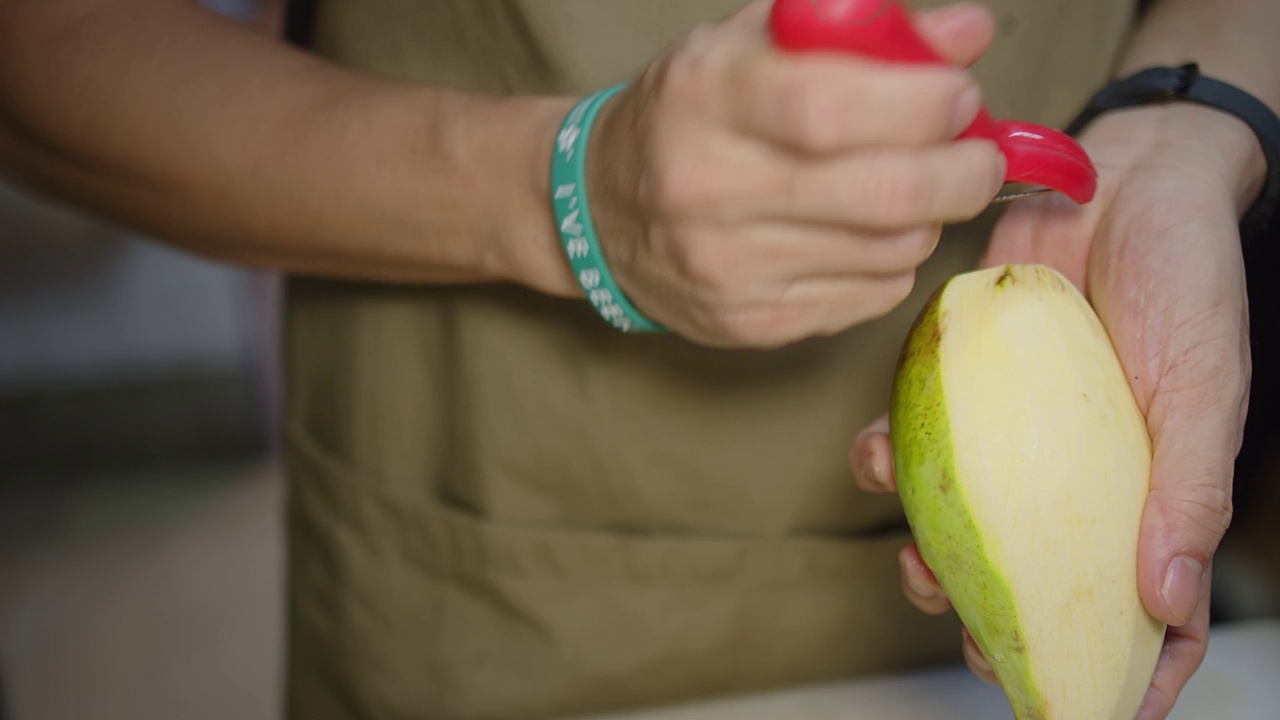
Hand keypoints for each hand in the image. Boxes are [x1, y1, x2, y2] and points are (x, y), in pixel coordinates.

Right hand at [586, 0, 1005, 347]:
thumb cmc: (689, 114)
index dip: (920, 102)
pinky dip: (893, 261)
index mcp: (705, 100)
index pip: (831, 106)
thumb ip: (856, 29)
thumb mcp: (750, 45)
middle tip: (977, 154)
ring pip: (889, 250)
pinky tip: (868, 234)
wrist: (599, 211)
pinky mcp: (749, 324)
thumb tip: (967, 33)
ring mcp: (728, 268)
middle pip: (881, 193)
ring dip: (929, 217)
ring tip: (912, 188)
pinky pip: (869, 297)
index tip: (958, 94)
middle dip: (962, 172)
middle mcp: (709, 189)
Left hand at [852, 102, 1262, 717]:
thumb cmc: (1185, 279)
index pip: (1152, 606)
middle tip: (974, 645)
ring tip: (915, 567)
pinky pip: (920, 441)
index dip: (1127, 668)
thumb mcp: (1205, 389)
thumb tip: (1167, 600)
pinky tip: (874, 458)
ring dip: (933, 556)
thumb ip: (1189, 492)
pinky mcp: (965, 388)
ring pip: (969, 524)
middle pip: (1041, 578)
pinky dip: (890, 459)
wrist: (1122, 178)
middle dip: (1004, 624)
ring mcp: (1016, 436)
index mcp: (1152, 489)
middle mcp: (1077, 474)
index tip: (1087, 707)